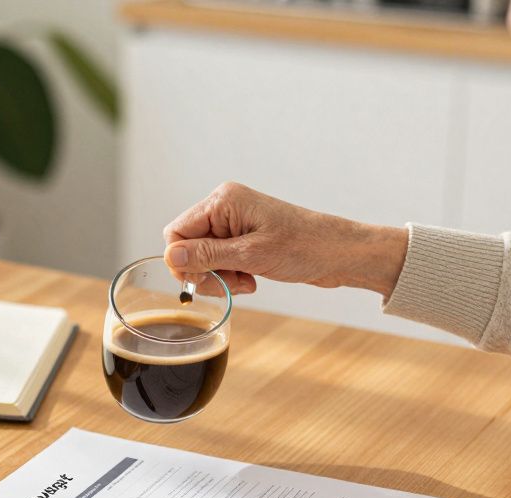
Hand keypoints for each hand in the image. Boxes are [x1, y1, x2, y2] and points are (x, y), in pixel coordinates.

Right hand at [162, 182, 408, 298]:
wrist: (339, 253)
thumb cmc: (305, 246)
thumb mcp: (251, 255)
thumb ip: (207, 255)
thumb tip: (171, 257)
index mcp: (224, 201)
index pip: (177, 232)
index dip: (184, 260)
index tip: (204, 279)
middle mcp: (225, 208)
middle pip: (188, 246)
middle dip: (204, 271)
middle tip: (231, 283)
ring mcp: (235, 223)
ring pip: (203, 258)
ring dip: (220, 277)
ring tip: (246, 281)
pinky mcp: (244, 239)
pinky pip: (220, 261)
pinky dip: (231, 276)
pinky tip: (251, 280)